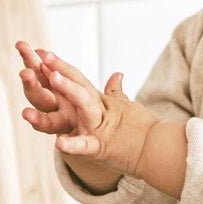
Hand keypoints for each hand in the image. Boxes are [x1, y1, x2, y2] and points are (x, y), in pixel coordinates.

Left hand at [16, 42, 157, 178]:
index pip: (79, 80)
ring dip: (70, 90)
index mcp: (99, 103)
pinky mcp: (101, 149)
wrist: (158, 150)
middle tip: (45, 58)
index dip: (62, 66)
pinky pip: (86, 146)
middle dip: (63, 71)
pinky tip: (59, 143)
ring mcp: (98, 128)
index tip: (44, 53)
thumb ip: (116, 92)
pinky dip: (73, 145)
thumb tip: (117, 74)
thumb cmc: (142, 129)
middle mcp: (97, 112)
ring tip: (54, 78)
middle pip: (79, 87)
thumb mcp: (126, 107)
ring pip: (83, 106)